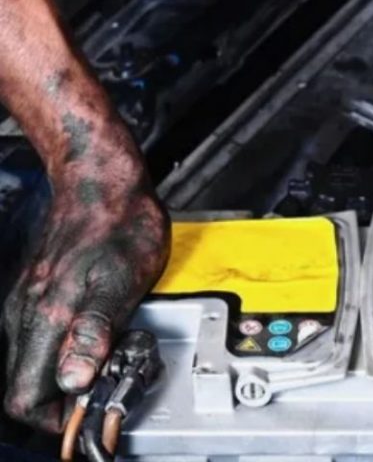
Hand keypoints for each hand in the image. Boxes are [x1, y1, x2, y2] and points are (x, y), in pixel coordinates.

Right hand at [2, 163, 168, 431]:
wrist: (103, 183)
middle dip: (63, 399)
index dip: (58, 415)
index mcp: (45, 318)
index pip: (25, 398)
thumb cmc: (119, 226)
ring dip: (66, 375)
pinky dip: (65, 350)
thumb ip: (95, 334)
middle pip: (24, 386)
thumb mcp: (122, 283)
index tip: (92, 406)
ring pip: (32, 364)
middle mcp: (26, 315)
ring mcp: (27, 303)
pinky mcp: (38, 292)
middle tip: (104, 383)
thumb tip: (74, 381)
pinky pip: (40, 339)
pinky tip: (96, 335)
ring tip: (105, 358)